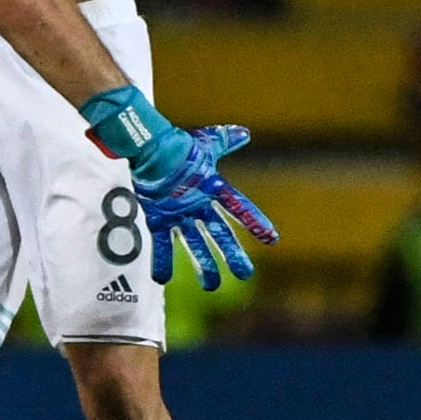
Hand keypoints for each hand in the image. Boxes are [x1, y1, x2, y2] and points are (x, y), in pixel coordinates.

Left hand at [132, 124, 278, 290]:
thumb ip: (224, 140)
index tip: (272, 239)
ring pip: (194, 244)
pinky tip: (162, 278)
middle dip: (231, 254)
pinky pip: (162, 243)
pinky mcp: (158, 219)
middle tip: (244, 274)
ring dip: (203, 264)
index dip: (254, 222)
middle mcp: (198, 206)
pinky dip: (161, 260)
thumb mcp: (205, 143)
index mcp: (212, 189)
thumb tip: (244, 133)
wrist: (148, 150)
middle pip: (219, 234)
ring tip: (211, 286)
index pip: (238, 208)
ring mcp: (179, 215)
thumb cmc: (178, 147)